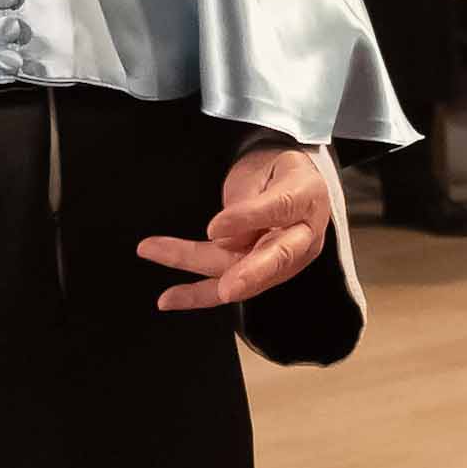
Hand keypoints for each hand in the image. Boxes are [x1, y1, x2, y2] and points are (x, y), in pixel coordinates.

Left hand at [139, 144, 336, 310]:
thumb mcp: (263, 169)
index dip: (248, 219)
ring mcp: (283, 260)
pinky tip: (169, 298)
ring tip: (160, 269)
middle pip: (276, 257)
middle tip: (227, 289)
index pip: (280, 208)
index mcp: (306, 197)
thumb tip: (224, 238)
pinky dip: (197, 294)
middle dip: (249, 275)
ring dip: (199, 277)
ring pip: (242, 271)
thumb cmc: (276, 172)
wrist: (290, 184)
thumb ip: (248, 201)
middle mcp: (302, 235)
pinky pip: (228, 286)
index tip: (214, 228)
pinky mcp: (260, 275)